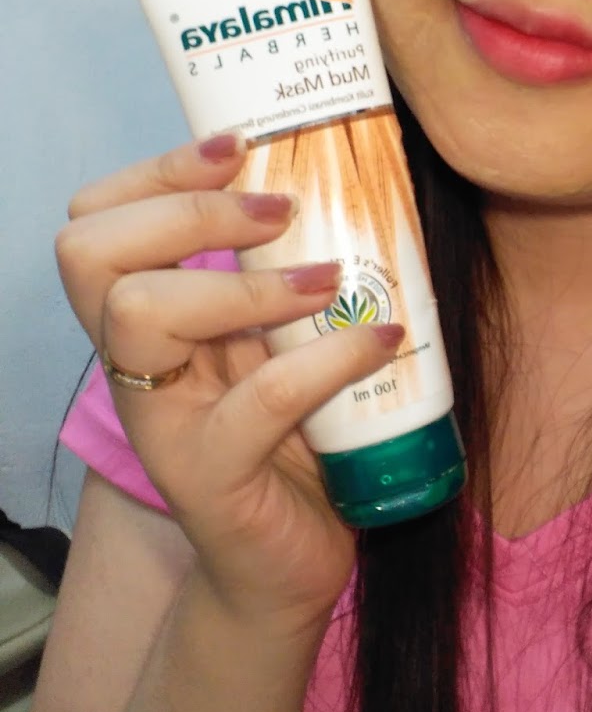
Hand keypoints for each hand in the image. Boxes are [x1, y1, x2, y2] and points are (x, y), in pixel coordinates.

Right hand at [55, 134, 403, 633]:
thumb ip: (287, 272)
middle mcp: (136, 362)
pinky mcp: (207, 478)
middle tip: (280, 213)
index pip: (98, 220)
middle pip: (91, 252)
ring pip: (141, 313)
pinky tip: (381, 342)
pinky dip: (328, 360)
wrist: (288, 563)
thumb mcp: (284, 338)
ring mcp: (162, 421)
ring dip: (244, 283)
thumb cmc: (294, 438)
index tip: (238, 147)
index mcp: (149, 315)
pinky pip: (255, 402)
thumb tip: (354, 176)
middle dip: (187, 211)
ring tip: (328, 282)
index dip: (156, 172)